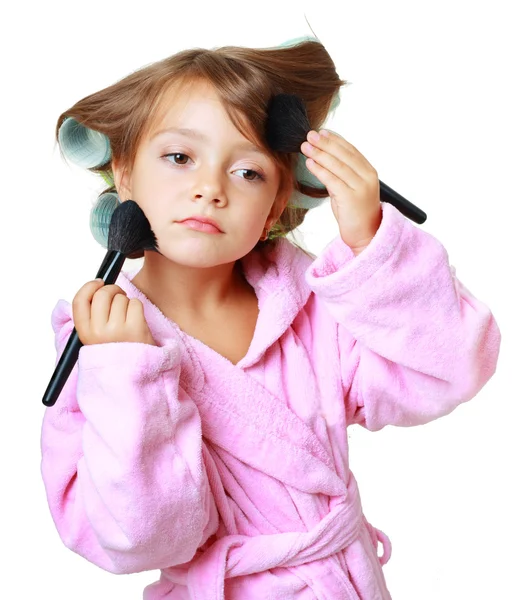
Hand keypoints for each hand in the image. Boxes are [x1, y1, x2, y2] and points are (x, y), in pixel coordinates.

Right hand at [72, 279, 156, 345]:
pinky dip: (137, 307)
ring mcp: (117, 330)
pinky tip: (136, 319)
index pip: (79, 300)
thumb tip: (96, 286)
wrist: (131, 373)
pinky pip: (135, 303)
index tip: (98, 282)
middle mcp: (98, 331)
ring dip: (126, 301)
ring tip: (127, 315)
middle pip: (102, 294)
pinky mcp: (136, 328)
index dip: (89, 286)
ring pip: (120, 298)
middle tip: (118, 294)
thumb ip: (90, 317)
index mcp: (84, 333)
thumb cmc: (114, 351)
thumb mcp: (93, 338)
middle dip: (112, 289)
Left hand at [300, 129, 381, 252]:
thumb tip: (323, 159)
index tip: (322, 132)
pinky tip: (310, 163)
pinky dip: (319, 170)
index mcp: (369, 172)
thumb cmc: (355, 213)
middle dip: (325, 143)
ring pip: (337, 165)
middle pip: (343, 154)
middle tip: (309, 135)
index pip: (351, 150)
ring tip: (305, 146)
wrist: (366, 236)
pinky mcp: (351, 198)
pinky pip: (332, 180)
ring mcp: (360, 187)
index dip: (335, 140)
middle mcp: (367, 177)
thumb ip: (342, 174)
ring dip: (319, 154)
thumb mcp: (350, 189)